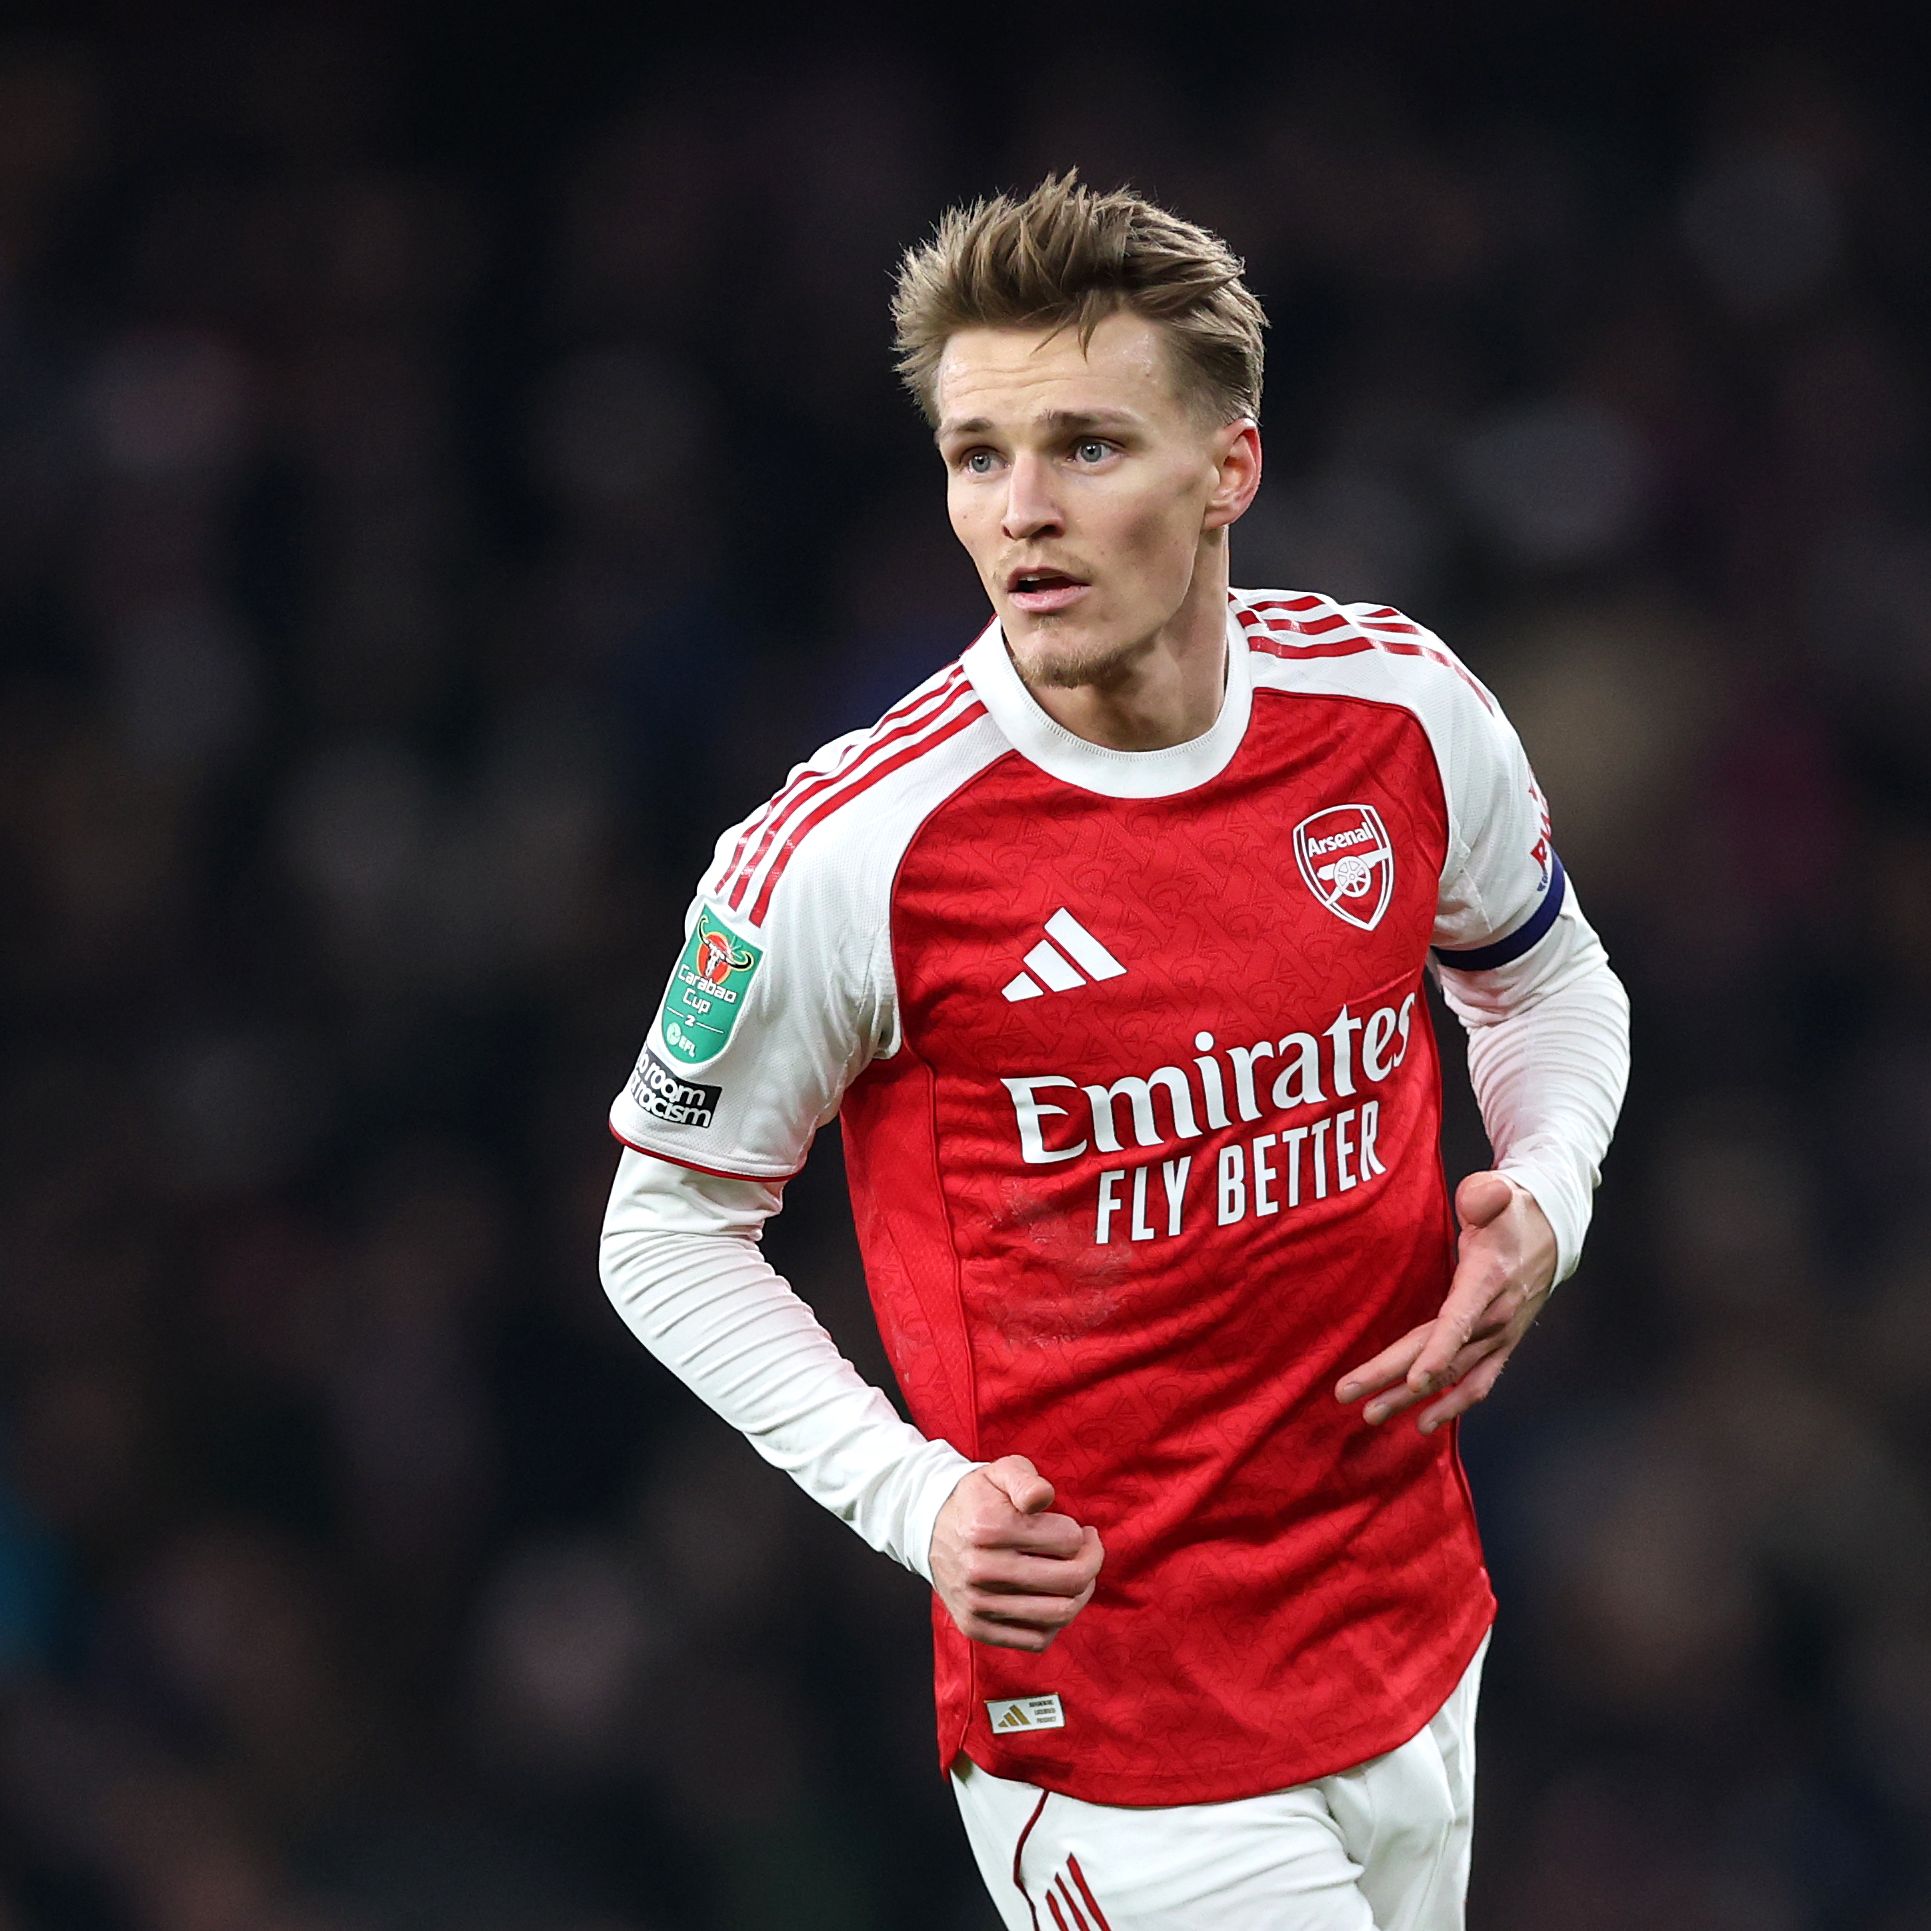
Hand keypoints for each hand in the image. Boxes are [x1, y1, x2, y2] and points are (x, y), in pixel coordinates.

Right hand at [928, 1455, 1103, 1653]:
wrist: (929, 1529)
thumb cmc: (977, 1500)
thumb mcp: (1000, 1473)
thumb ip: (1025, 1479)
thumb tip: (1043, 1496)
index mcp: (990, 1527)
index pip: (1067, 1539)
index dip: (1081, 1533)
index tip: (1079, 1529)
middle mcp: (982, 1569)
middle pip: (1070, 1580)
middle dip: (1092, 1562)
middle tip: (1089, 1551)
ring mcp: (978, 1603)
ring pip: (1060, 1613)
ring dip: (1081, 1594)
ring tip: (1076, 1575)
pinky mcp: (977, 1627)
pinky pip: (1037, 1639)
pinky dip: (1056, 1623)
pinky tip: (1052, 1600)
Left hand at [1334, 1171, 1556, 1434]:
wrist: (1553, 1232)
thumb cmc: (1513, 1211)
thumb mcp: (1500, 1192)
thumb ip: (1486, 1195)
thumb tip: (1478, 1200)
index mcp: (1488, 1279)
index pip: (1460, 1320)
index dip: (1438, 1351)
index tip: (1412, 1379)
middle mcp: (1496, 1317)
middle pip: (1441, 1356)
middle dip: (1393, 1380)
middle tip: (1347, 1395)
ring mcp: (1499, 1336)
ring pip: (1453, 1377)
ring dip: (1412, 1400)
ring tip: (1371, 1415)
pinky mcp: (1499, 1346)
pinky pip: (1477, 1384)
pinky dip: (1452, 1407)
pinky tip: (1421, 1424)